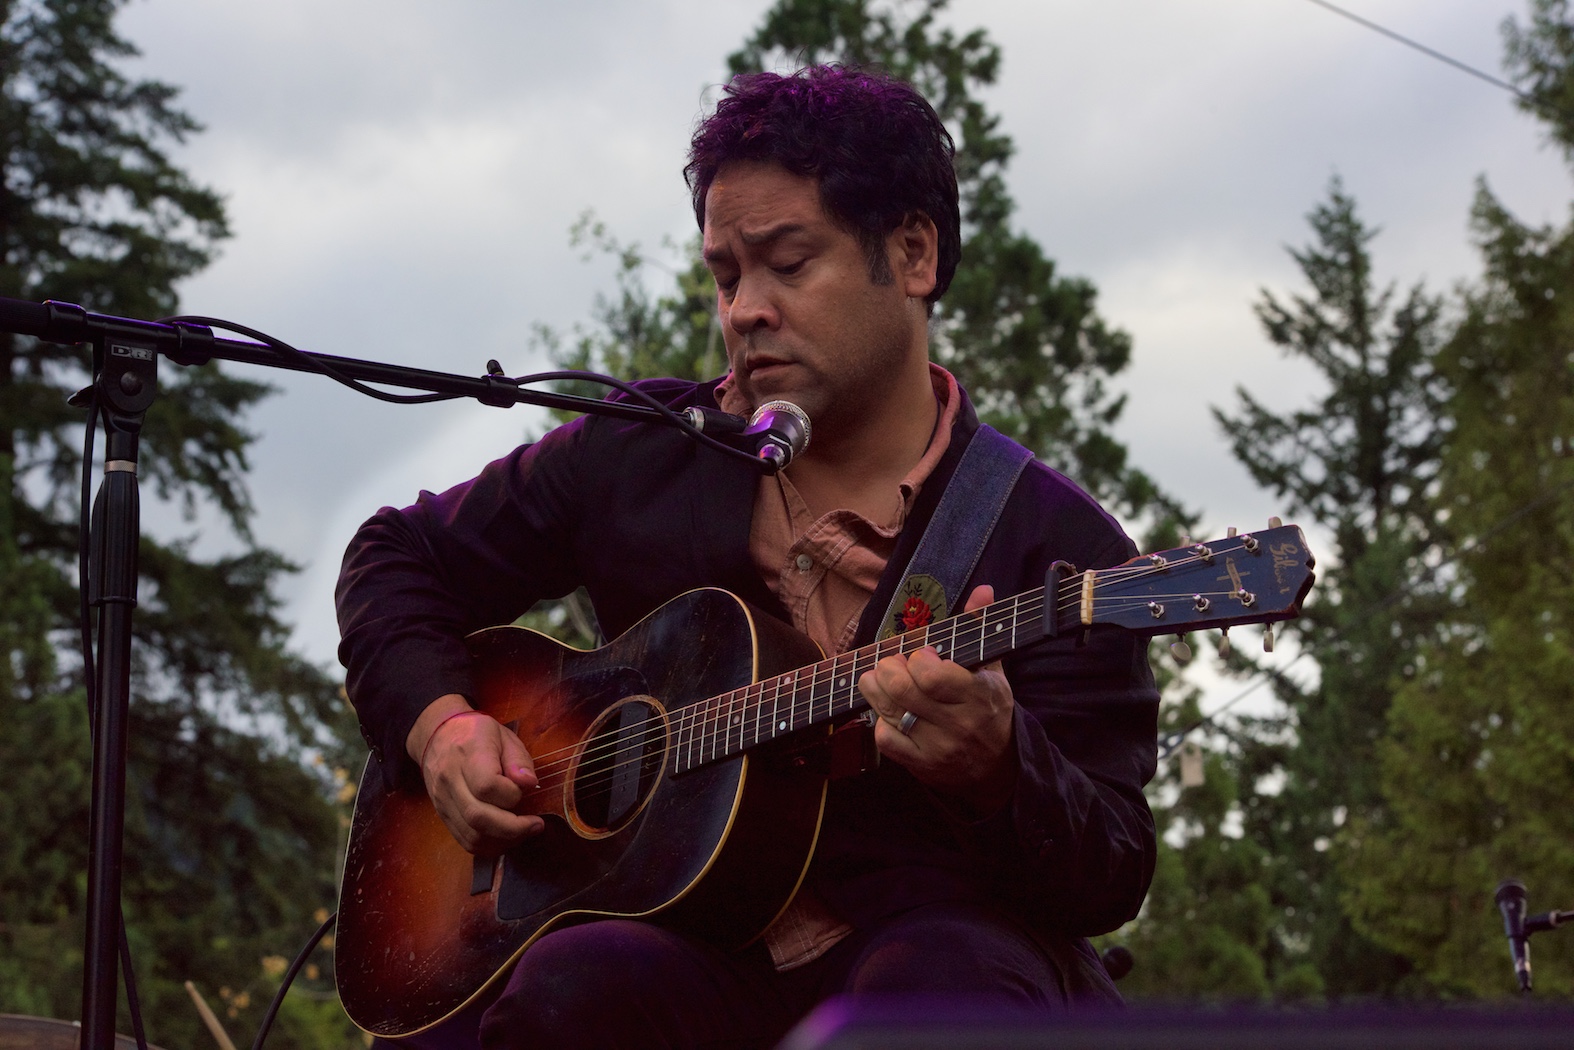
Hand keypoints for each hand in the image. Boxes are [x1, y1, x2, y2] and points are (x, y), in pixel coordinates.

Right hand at [407, 694, 544, 853]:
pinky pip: (464, 841)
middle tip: (536, 825)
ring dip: (502, 841)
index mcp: (468, 753)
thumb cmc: (476, 734)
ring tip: (523, 831)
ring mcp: (443, 800)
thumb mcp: (503, 736)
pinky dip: (488, 845)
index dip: (511, 795)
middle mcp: (450, 779)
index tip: (525, 790)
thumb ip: (518, 760)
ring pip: (471, 835)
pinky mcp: (442, 815)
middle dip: (513, 829)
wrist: (438, 736)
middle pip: (478, 817)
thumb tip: (528, 784)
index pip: (486, 786)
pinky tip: (505, 836)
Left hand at [858, 585, 1017, 812]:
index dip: (917, 658)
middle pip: (901, 689)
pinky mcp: (921, 764)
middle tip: (891, 664)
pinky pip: (885, 738)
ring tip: (881, 680)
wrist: (998, 766)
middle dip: (887, 668)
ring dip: (875, 688)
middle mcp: (958, 723)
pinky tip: (889, 713)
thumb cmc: (989, 709)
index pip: (932, 675)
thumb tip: (983, 590)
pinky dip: (879, 722)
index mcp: (978, 695)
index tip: (921, 654)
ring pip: (887, 710)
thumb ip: (981, 628)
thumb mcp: (992, 669)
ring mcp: (938, 746)